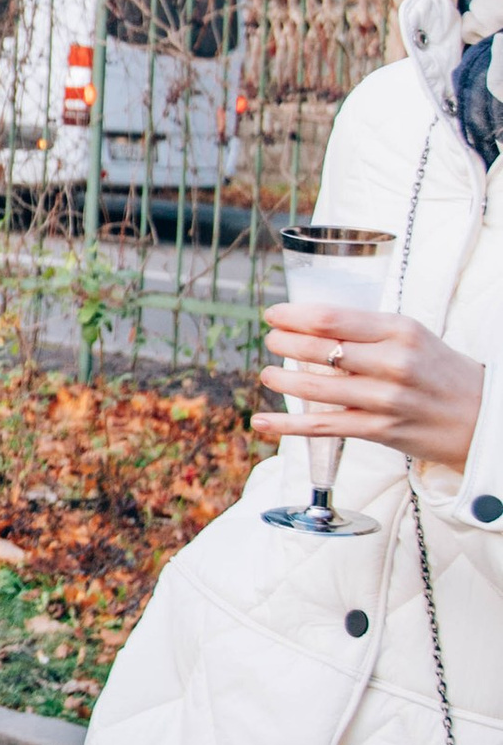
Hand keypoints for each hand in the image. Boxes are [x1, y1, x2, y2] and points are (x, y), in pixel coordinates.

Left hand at [259, 304, 488, 483]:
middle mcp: (392, 361)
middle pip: (320, 348)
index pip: (332, 317)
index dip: (293, 315)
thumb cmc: (440, 372)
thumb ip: (368, 330)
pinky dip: (288, 424)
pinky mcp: (379, 430)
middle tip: (270, 340)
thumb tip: (313, 322)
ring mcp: (384, 398)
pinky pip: (323, 426)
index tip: (273, 314)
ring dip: (282, 380)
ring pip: (317, 387)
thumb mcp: (412, 336)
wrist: (481, 417)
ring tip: (267, 374)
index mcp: (399, 330)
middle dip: (284, 343)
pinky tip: (262, 420)